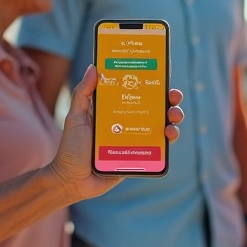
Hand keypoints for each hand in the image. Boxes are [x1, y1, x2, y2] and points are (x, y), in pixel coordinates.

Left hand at [48, 65, 183, 200]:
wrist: (73, 180)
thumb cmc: (71, 148)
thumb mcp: (75, 117)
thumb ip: (83, 93)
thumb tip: (93, 67)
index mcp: (116, 110)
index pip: (138, 92)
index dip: (153, 83)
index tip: (162, 75)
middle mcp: (129, 123)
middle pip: (156, 108)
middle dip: (171, 100)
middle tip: (174, 97)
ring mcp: (137, 140)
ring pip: (163, 126)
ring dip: (174, 118)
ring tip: (173, 118)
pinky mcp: (141, 157)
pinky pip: (160, 148)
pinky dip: (169, 140)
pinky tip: (169, 135)